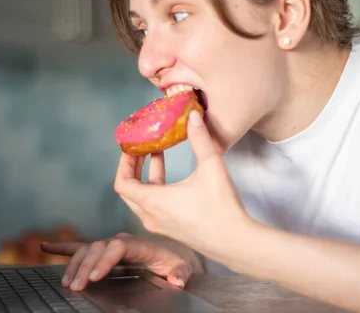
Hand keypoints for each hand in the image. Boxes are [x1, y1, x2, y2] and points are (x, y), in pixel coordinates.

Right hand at [40, 233, 200, 290]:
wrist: (172, 252)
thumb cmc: (176, 260)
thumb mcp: (182, 267)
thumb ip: (180, 273)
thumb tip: (177, 281)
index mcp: (139, 244)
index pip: (118, 247)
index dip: (105, 260)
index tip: (95, 277)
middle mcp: (121, 241)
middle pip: (98, 248)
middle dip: (85, 267)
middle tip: (77, 286)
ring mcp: (110, 245)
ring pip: (87, 249)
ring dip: (74, 264)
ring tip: (67, 282)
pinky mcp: (103, 251)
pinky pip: (81, 247)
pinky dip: (63, 247)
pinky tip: (45, 247)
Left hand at [114, 110, 251, 263]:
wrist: (237, 243)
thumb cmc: (222, 207)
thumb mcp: (212, 166)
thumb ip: (200, 139)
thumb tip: (193, 115)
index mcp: (153, 202)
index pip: (122, 182)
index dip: (123, 162)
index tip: (132, 146)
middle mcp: (151, 216)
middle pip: (128, 191)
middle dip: (133, 167)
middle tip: (142, 148)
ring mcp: (161, 226)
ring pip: (142, 199)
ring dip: (147, 176)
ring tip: (159, 154)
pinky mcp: (172, 231)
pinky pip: (154, 208)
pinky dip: (156, 189)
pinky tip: (173, 178)